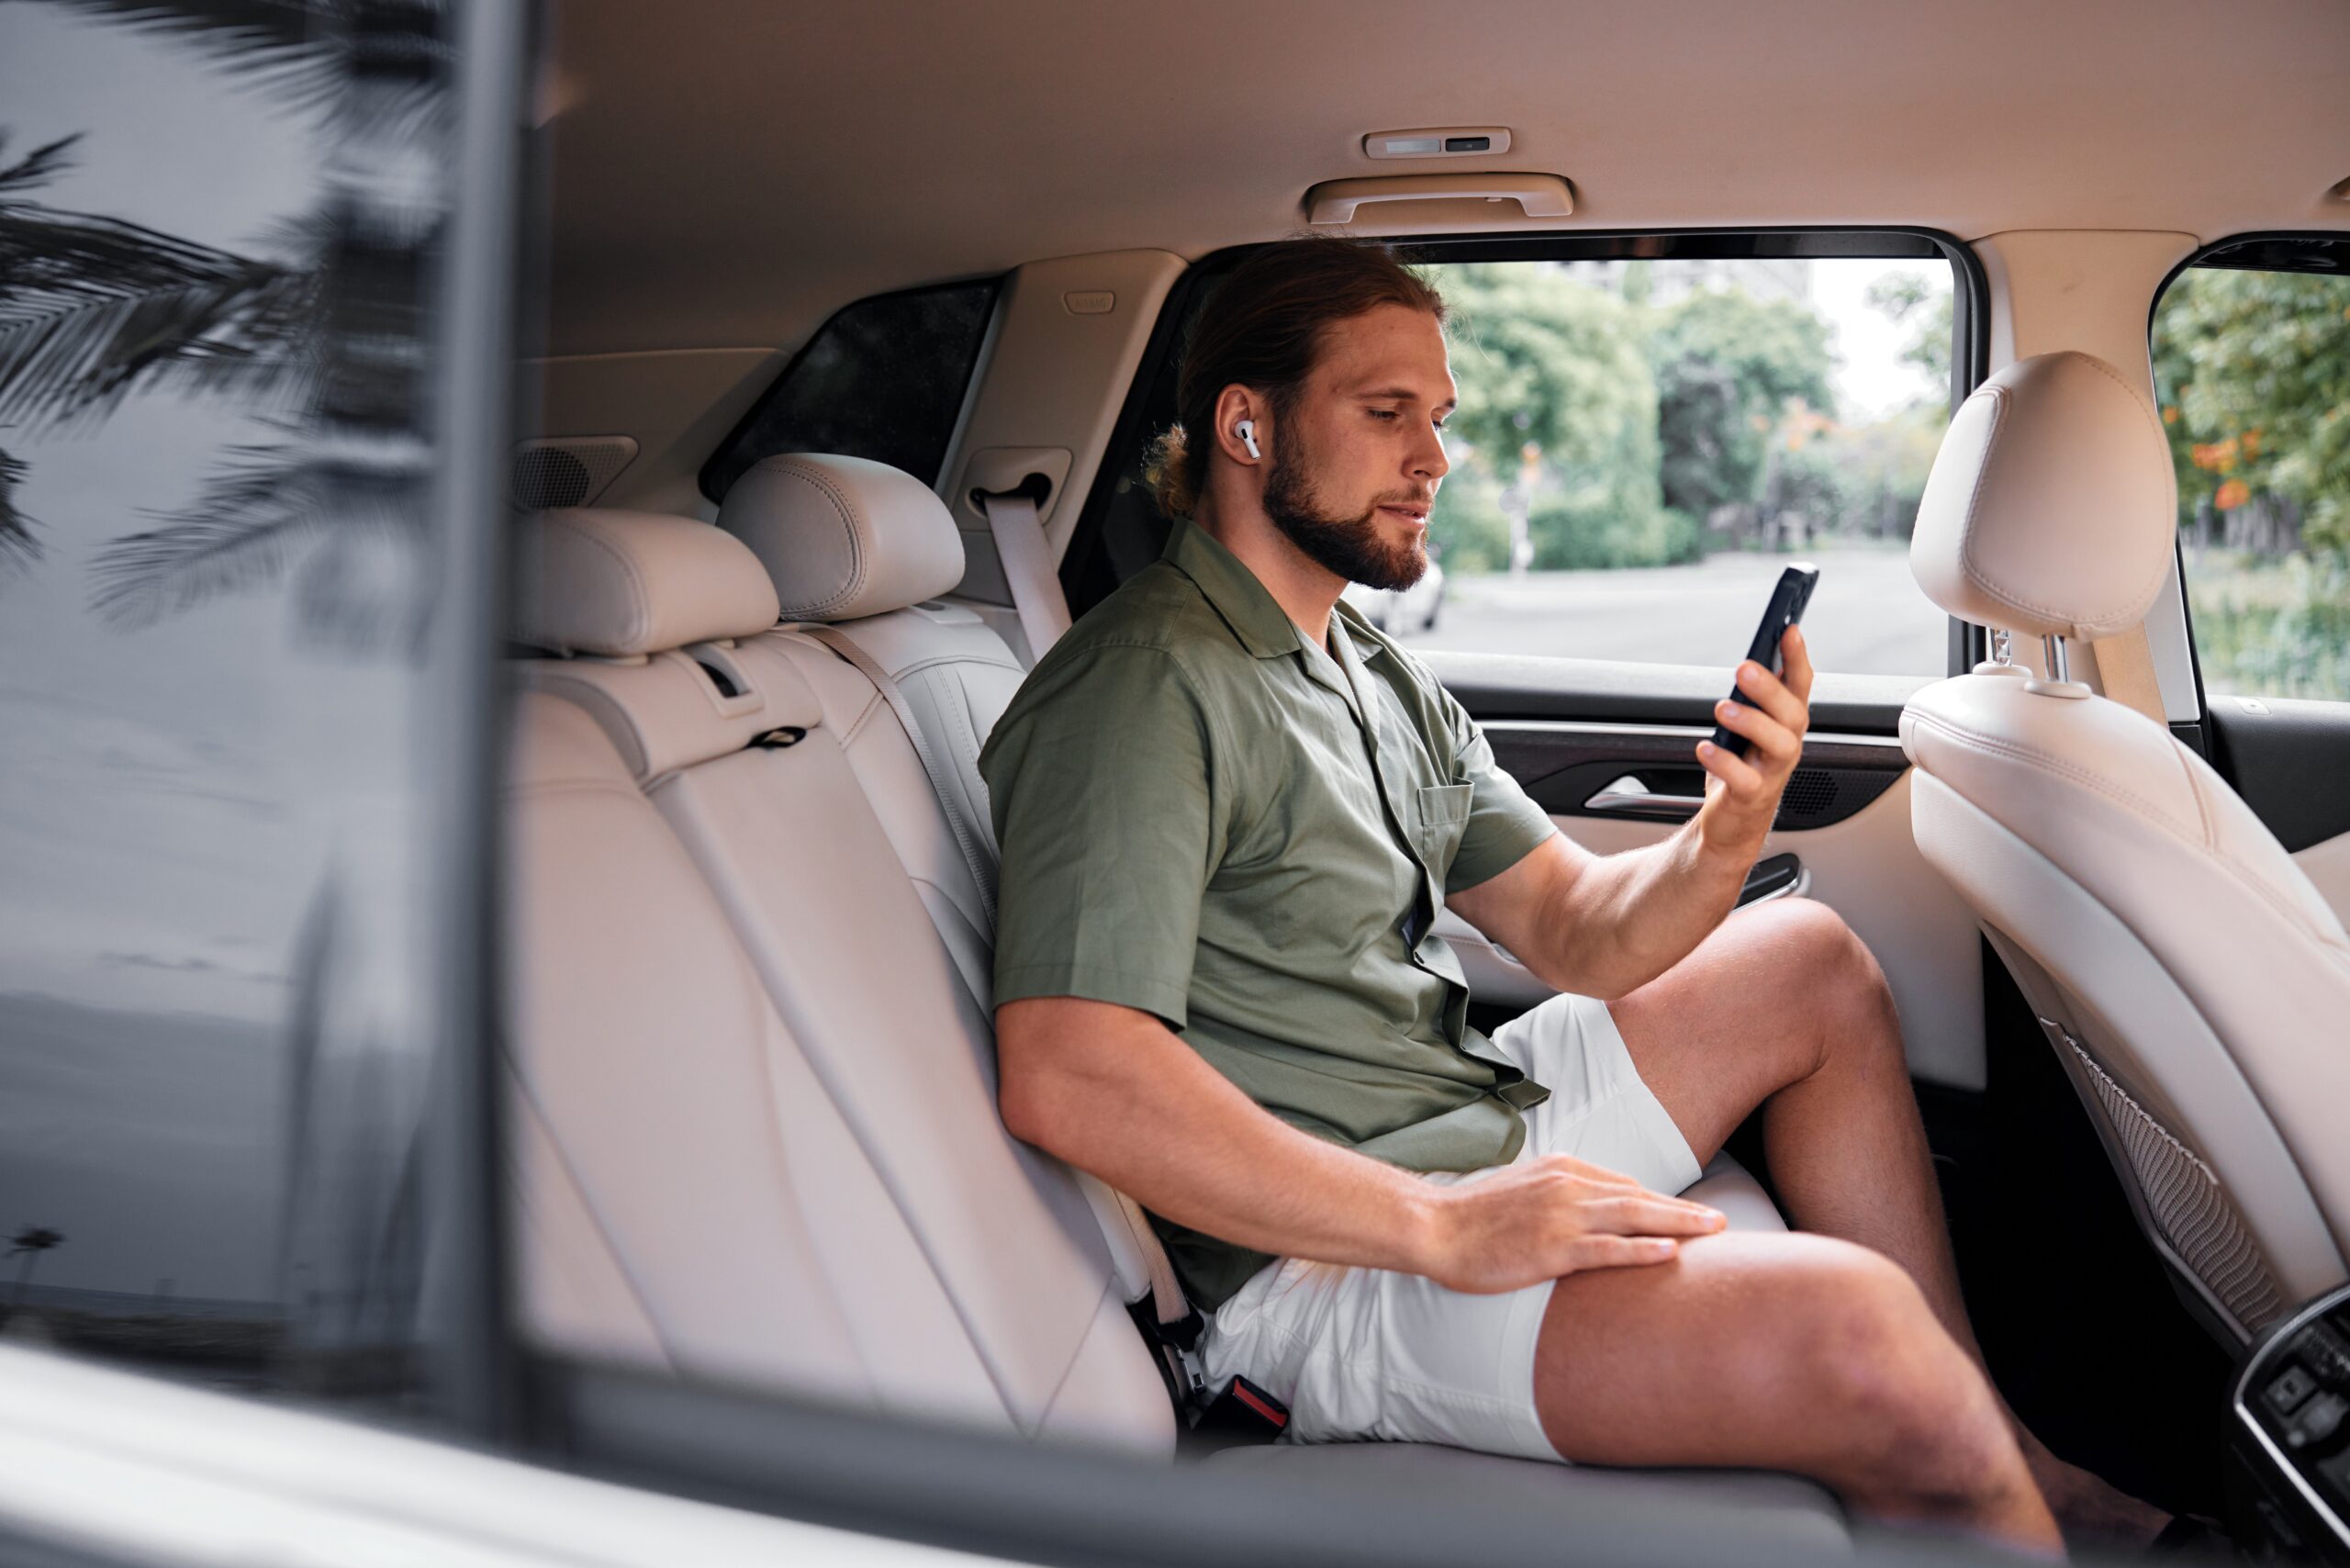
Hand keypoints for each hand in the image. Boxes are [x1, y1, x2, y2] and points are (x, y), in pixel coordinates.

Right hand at [1416, 1154, 1726, 1294]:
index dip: (1659, 1202)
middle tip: (1722, 1221)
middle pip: (1639, 1196)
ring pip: (1633, 1217)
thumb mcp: (1523, 1189)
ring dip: (1678, 1223)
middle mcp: (1568, 1185)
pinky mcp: (1552, 1247)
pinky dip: (1641, 1249)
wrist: (1436, 1227)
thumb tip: (1588, 1207)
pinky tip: (1670, 1253)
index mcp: (1562, 1169)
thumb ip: (1558, 1193)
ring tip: (1713, 1232)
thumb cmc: (1475, 1216)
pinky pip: (1607, 1248)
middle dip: (1683, 1209)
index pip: (1623, 1184)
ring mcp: (1561, 1216)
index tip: (1688, 1215)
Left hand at [1694, 625, 1813, 853]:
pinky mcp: (1752, 797)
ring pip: (1779, 745)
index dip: (1798, 658)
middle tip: (1744, 668)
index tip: (1790, 629)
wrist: (1732, 824)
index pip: (1800, 685)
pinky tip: (1706, 748)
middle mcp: (1786, 745)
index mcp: (1786, 724)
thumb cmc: (1741, 769)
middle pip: (1793, 713)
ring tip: (1723, 708)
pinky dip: (1724, 762)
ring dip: (1752, 722)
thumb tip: (1751, 661)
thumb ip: (1753, 699)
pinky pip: (1744, 780)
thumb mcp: (1748, 728)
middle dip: (1771, 688)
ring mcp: (1773, 773)